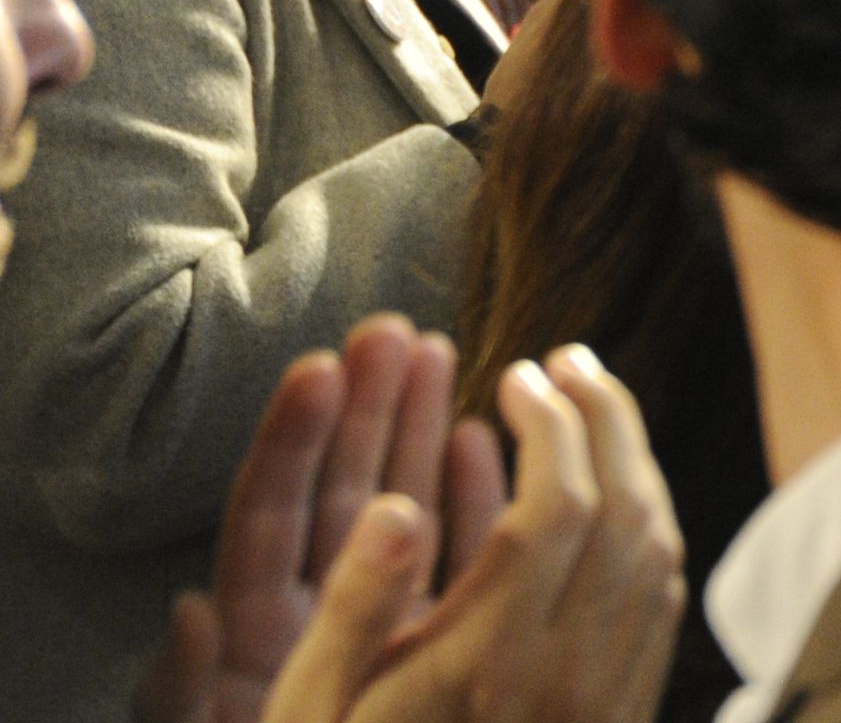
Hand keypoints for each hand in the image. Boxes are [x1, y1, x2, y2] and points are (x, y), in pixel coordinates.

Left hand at [137, 318, 477, 722]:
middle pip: (333, 498)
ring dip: (415, 434)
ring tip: (445, 355)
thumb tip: (190, 610)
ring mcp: (367, 635)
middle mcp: (306, 629)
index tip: (321, 365)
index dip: (292, 442)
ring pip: (392, 515)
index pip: (268, 521)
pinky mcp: (421, 655)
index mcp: (250, 650)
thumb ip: (194, 695)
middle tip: (394, 330)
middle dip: (366, 410)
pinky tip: (476, 447)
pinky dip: (459, 499)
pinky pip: (442, 561)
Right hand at [260, 350, 684, 722]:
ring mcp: (605, 699)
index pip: (554, 510)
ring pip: (657, 550)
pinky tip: (616, 499)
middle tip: (569, 363)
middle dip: (604, 421)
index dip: (549, 427)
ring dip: (633, 464)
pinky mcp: (622, 715)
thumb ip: (356, 607)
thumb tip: (400, 503)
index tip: (517, 377)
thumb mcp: (315, 711)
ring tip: (595, 407)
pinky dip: (647, 527)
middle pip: (624, 513)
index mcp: (487, 666)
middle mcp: (565, 677)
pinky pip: (660, 600)